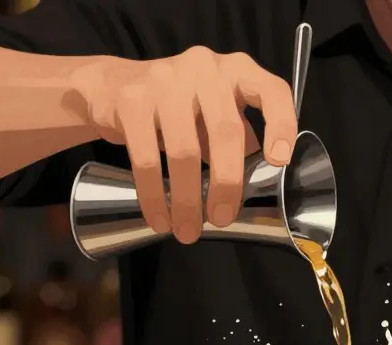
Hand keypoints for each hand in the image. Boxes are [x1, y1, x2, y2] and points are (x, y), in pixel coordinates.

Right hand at [71, 48, 297, 242]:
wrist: (110, 87)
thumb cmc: (174, 106)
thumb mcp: (213, 113)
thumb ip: (238, 137)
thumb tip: (259, 183)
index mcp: (236, 71)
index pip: (271, 90)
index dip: (281, 124)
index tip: (279, 162)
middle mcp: (205, 68)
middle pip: (226, 132)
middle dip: (226, 184)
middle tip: (222, 219)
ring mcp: (166, 80)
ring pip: (184, 151)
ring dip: (187, 200)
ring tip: (187, 229)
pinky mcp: (132, 101)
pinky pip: (146, 158)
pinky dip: (154, 196)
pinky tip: (159, 218)